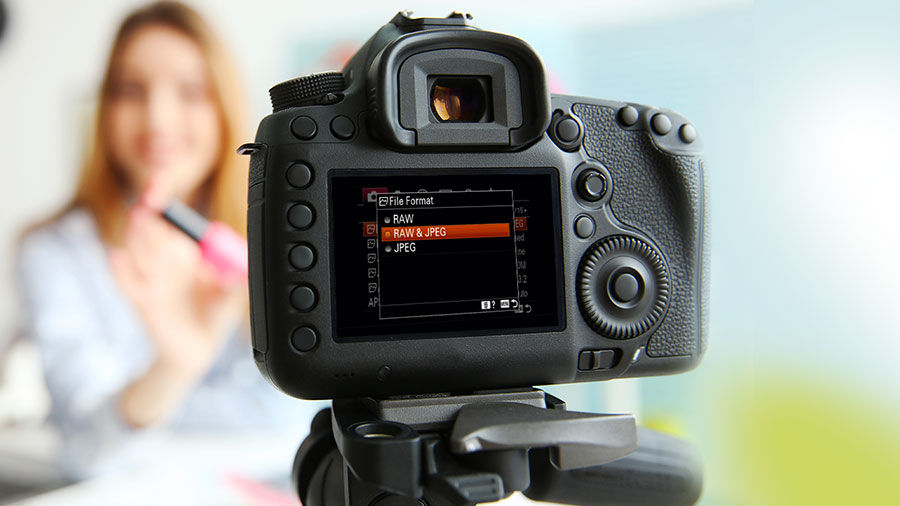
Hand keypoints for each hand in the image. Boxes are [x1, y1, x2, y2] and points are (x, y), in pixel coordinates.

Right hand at [110, 175, 246, 379]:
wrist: (198, 351)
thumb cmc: (213, 315)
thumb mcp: (235, 289)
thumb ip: (240, 271)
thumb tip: (252, 254)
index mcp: (183, 252)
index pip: (166, 219)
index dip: (160, 200)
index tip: (157, 186)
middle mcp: (163, 263)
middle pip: (146, 229)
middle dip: (149, 217)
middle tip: (152, 207)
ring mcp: (149, 281)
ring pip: (134, 249)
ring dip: (139, 237)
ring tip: (144, 224)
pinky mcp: (141, 302)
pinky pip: (124, 281)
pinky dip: (120, 269)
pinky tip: (119, 257)